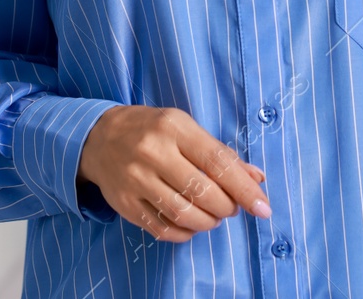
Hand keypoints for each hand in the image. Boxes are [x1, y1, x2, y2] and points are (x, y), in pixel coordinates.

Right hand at [77, 105, 269, 241]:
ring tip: (213, 215)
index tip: (263, 208)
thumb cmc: (152, 130)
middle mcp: (153, 152)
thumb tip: (257, 179)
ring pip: (184, 214)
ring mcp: (135, 180)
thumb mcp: (186, 128)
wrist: (99, 137)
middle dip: (227, 207)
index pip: (217, 162)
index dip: (244, 189)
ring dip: (208, 222)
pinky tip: (192, 225)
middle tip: (231, 207)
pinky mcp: (124, 203)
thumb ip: (220, 154)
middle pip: (202, 192)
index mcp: (174, 128)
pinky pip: (163, 229)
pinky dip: (185, 233)